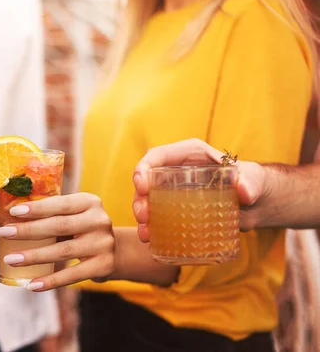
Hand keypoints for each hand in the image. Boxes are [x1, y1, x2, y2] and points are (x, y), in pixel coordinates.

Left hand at [0, 193, 114, 290]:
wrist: (116, 251)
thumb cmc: (79, 229)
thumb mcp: (65, 217)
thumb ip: (36, 215)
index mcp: (89, 201)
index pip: (60, 203)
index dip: (36, 208)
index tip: (13, 212)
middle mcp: (99, 220)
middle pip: (59, 226)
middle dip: (28, 230)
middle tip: (3, 233)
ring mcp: (104, 243)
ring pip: (63, 251)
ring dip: (34, 256)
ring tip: (11, 260)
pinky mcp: (104, 265)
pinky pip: (72, 275)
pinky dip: (50, 281)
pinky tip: (31, 284)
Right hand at [132, 138, 267, 242]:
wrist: (256, 205)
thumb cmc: (252, 183)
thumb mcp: (253, 180)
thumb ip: (251, 183)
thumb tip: (245, 193)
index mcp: (188, 155)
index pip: (157, 156)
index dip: (144, 168)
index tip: (142, 186)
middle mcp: (175, 172)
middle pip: (147, 181)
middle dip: (139, 198)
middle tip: (143, 216)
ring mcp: (173, 192)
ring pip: (148, 201)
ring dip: (142, 217)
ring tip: (145, 234)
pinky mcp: (175, 210)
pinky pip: (157, 218)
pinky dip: (151, 229)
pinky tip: (150, 241)